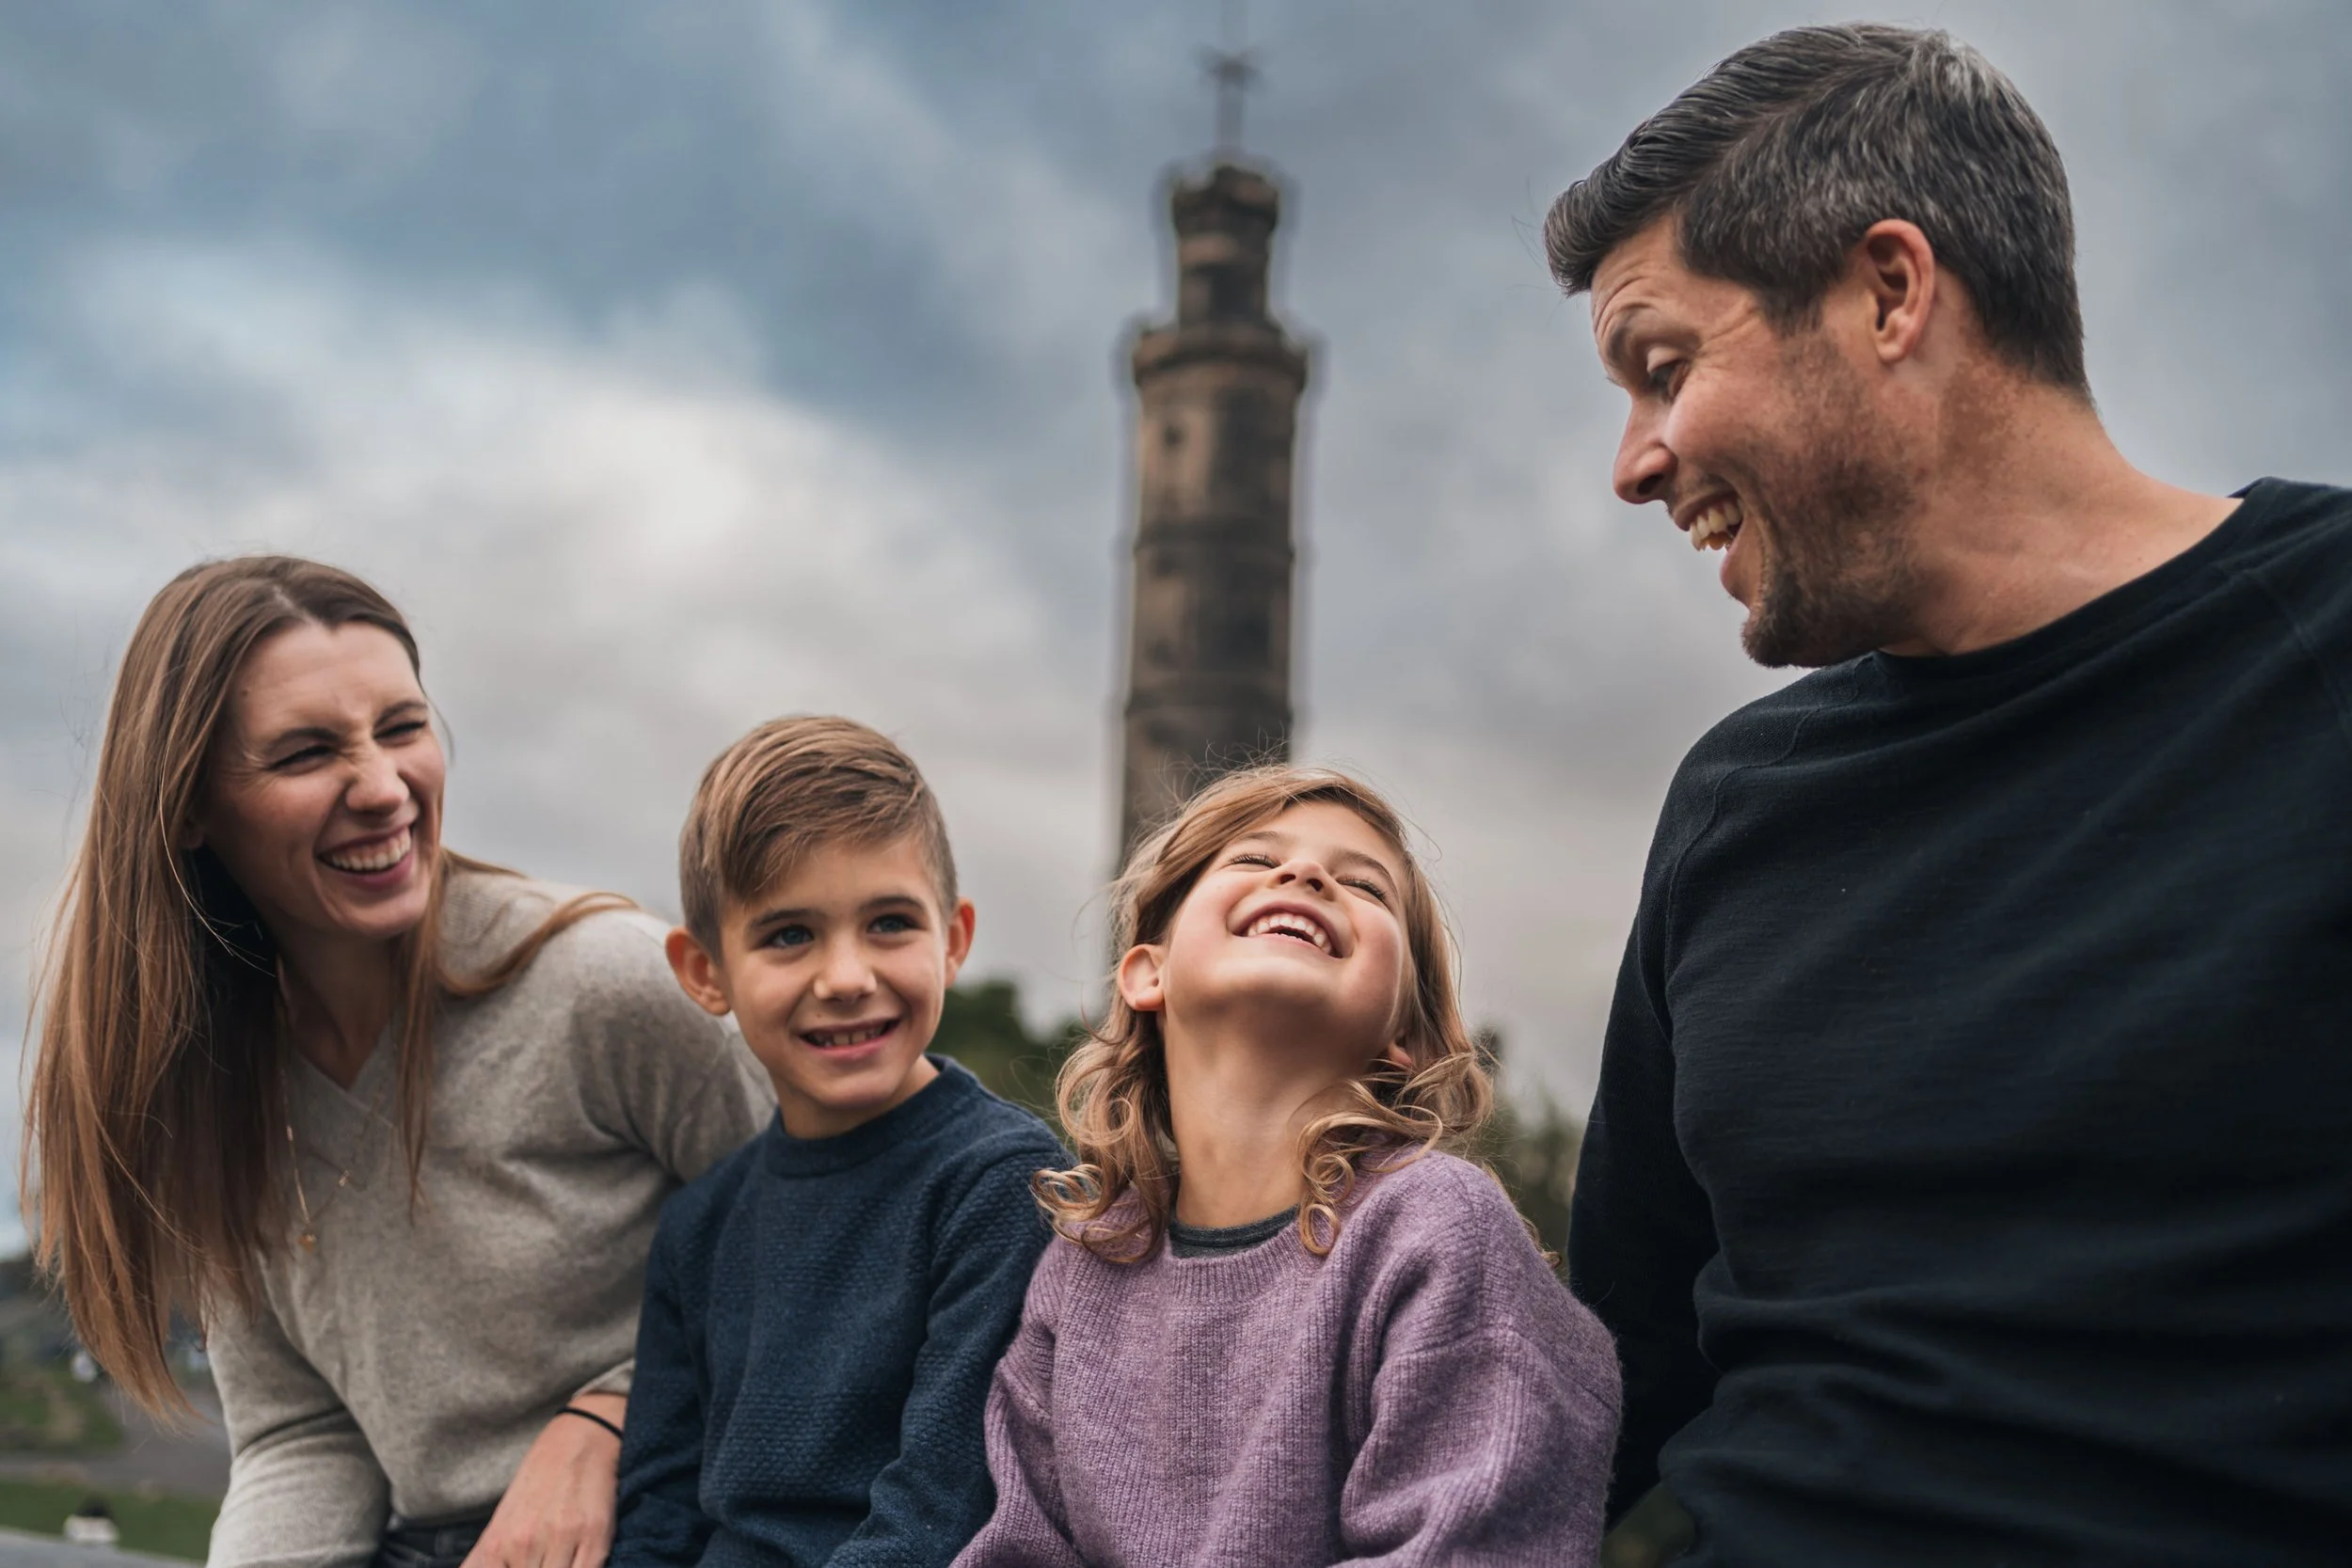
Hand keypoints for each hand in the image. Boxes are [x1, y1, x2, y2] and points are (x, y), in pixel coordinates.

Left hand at [459, 1392, 624, 1567]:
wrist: (579, 1440)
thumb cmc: (537, 1482)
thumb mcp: (500, 1521)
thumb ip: (480, 1558)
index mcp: (498, 1542)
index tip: (519, 1563)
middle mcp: (526, 1543)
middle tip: (537, 1559)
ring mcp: (562, 1540)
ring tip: (555, 1557)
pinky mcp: (596, 1537)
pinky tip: (576, 1561)